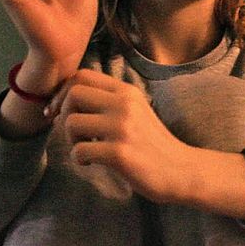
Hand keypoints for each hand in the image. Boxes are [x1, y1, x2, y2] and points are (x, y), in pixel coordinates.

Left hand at [49, 69, 244, 218]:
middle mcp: (124, 104)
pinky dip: (80, 159)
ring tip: (87, 148)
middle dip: (63, 113)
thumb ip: (111, 101)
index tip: (63, 110)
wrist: (181, 170)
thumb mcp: (136, 111)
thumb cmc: (153, 144)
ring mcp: (122, 128)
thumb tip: (68, 100)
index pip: (83, 75)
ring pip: (71, 123)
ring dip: (71, 140)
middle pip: (73, 93)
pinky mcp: (119, 153)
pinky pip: (79, 151)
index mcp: (127, 92)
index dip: (64, 91)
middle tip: (75, 132)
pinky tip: (93, 163)